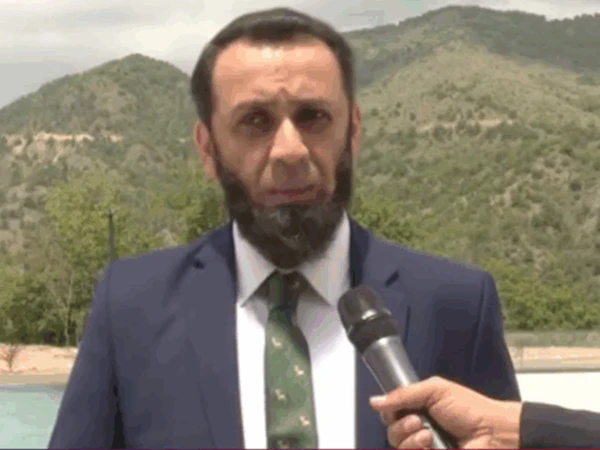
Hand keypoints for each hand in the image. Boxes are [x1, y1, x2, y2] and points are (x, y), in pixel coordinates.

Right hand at [369, 376, 521, 448]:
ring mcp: (425, 446)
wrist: (493, 432)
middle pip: (391, 432)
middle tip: (417, 421)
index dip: (389, 411)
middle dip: (400, 426)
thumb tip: (375, 401)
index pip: (390, 413)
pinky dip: (417, 449)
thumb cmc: (470, 409)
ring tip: (428, 434)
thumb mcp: (434, 390)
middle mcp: (419, 429)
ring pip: (398, 446)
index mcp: (418, 408)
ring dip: (409, 440)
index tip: (395, 408)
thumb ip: (403, 394)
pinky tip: (431, 444)